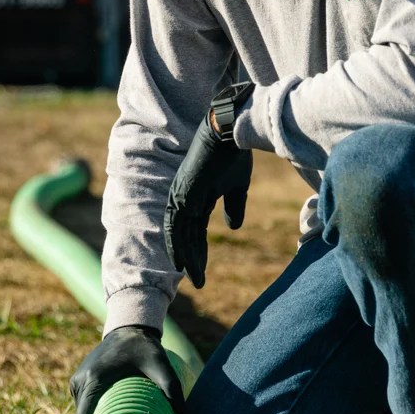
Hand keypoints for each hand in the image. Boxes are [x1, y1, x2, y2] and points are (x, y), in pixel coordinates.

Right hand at [69, 326, 184, 413]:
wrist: (129, 328)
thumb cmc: (144, 347)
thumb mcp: (160, 363)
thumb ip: (171, 385)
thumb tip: (181, 412)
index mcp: (94, 378)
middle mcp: (81, 380)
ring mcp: (77, 380)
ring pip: (80, 412)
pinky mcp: (80, 380)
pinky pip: (82, 404)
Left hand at [164, 111, 252, 287]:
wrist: (230, 132)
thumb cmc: (234, 154)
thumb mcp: (236, 187)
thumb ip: (232, 207)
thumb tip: (233, 227)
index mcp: (195, 196)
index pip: (194, 230)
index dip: (198, 249)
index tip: (202, 268)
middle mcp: (183, 198)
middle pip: (184, 236)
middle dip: (191, 258)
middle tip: (198, 281)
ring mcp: (181, 197)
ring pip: (179, 236)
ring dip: (186, 258)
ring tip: (194, 278)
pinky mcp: (182, 195)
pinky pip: (177, 227)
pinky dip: (178, 246)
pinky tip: (183, 263)